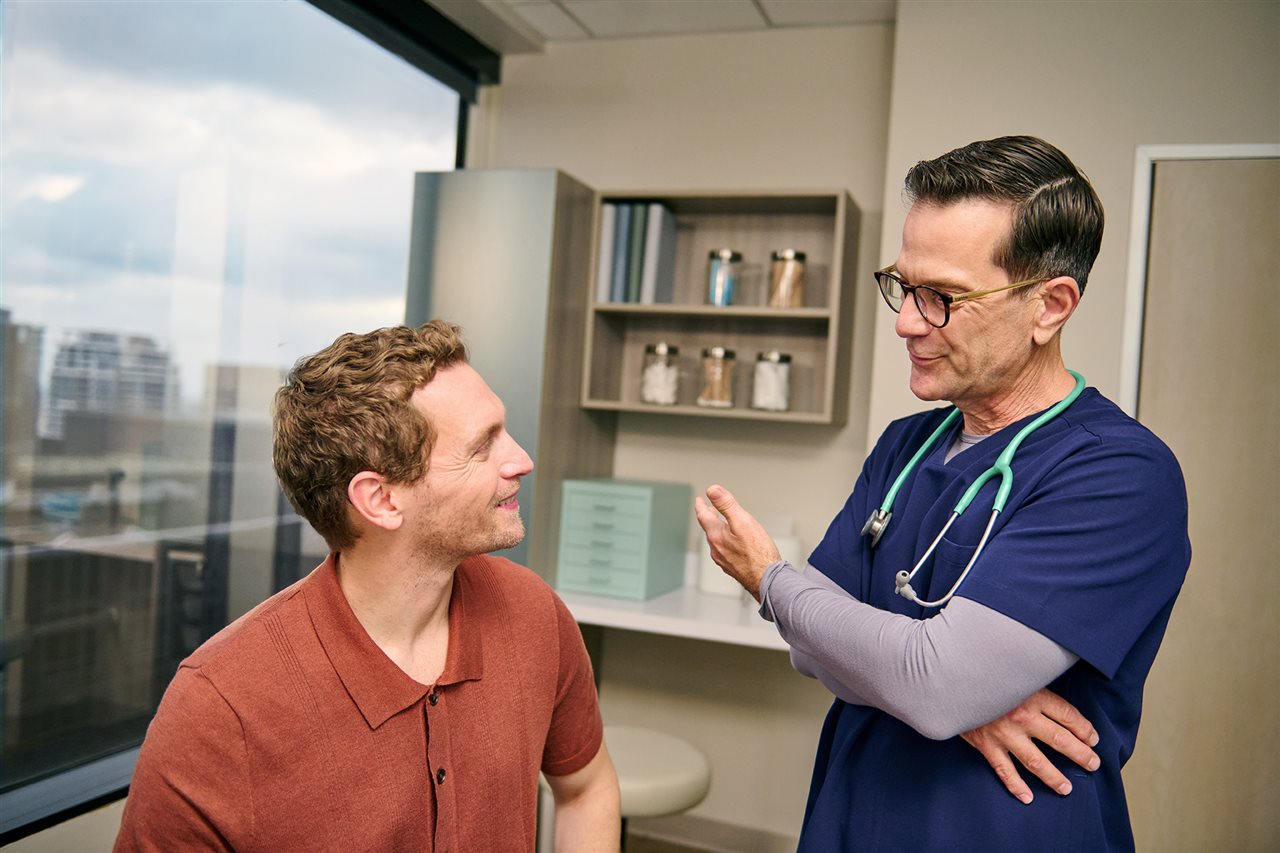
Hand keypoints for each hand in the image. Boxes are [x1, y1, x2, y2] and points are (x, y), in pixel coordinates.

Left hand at [693, 485, 780, 600]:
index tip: (699, 500)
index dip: (701, 506)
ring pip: (717, 541)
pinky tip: (734, 544)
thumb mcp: (742, 522)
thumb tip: (712, 490)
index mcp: (716, 536)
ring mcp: (724, 560)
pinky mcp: (733, 568)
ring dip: (717, 530)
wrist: (767, 580)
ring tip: (722, 525)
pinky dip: (725, 541)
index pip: (703, 517)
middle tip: (708, 510)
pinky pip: (725, 551)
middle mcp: (716, 549)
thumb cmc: (758, 553)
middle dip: (709, 518)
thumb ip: (726, 505)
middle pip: (709, 529)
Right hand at [961, 688, 1099, 803]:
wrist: (949, 682)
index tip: (1093, 738)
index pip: (1067, 715)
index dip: (1085, 728)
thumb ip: (1034, 684)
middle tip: (1093, 763)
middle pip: (1059, 739)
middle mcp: (1021, 716)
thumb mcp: (1014, 672)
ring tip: (1066, 788)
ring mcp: (1003, 734)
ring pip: (1036, 761)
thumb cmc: (984, 675)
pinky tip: (1027, 796)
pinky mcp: (986, 745)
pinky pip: (1004, 770)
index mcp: (1031, 694)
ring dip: (1054, 776)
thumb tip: (1056, 698)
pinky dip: (1016, 785)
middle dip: (1080, 754)